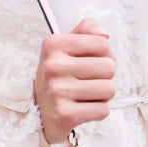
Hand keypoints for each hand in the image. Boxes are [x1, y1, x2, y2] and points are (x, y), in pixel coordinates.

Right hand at [34, 17, 115, 145]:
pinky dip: (97, 111)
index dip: (104, 55)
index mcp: (53, 44)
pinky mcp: (64, 114)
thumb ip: (86, 32)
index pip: (102, 43)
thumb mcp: (65, 48)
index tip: (90, 63)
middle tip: (86, 82)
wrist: (38, 113)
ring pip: (109, 89)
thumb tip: (105, 34)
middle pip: (109, 66)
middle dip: (104, 77)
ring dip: (102, 95)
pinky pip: (103, 110)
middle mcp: (53, 66)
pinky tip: (81, 109)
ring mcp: (57, 91)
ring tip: (84, 95)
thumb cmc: (58, 77)